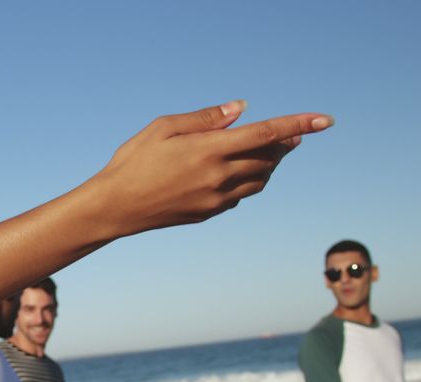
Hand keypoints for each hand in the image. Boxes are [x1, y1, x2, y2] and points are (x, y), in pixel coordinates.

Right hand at [90, 100, 332, 234]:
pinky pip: (241, 196)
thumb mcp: (163, 127)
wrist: (114, 207)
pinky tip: (239, 174)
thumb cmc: (133, 161)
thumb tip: (240, 110)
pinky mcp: (209, 214)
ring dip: (269, 164)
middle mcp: (219, 176)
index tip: (325, 120)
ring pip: (260, 179)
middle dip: (282, 144)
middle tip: (289, 135)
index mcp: (209, 150)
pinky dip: (249, 181)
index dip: (298, 125)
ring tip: (269, 152)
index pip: (266, 133)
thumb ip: (205, 118)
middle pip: (268, 157)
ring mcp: (216, 199)